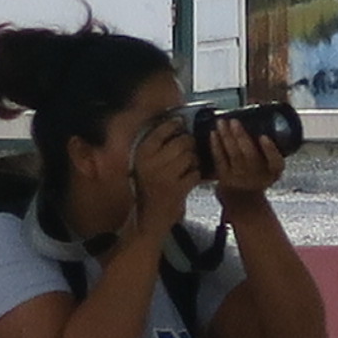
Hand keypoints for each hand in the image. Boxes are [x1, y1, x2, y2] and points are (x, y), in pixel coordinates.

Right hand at [122, 108, 203, 235]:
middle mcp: (151, 163)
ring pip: (191, 156)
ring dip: (194, 160)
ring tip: (187, 166)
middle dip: (189, 144)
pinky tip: (189, 179)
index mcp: (142, 154)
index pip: (161, 130)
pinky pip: (195, 173)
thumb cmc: (149, 186)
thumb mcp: (145, 163)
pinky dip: (196, 175)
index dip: (174, 124)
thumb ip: (157, 145)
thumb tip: (178, 122)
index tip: (180, 123)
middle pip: (181, 141)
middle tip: (188, 149)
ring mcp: (165, 176)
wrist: (148, 216)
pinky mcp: (178, 189)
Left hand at [201, 107, 291, 203]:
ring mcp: (240, 178)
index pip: (276, 162)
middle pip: (249, 156)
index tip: (264, 137)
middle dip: (241, 137)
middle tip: (234, 121)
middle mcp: (258, 176)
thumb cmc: (259, 172)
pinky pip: (219, 159)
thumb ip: (268, 141)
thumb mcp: (271, 163)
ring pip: (232, 155)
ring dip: (226, 137)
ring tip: (222, 122)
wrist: (243, 197)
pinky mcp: (224, 178)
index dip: (270, 150)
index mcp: (274, 172)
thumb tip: (255, 104)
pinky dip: (216, 145)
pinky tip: (214, 133)